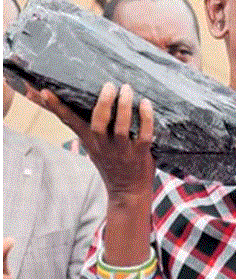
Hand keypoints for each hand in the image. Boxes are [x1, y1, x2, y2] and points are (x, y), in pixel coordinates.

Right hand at [38, 83, 154, 199]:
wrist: (128, 193)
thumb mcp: (95, 148)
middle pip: (98, 123)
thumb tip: (88, 106)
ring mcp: (122, 151)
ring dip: (124, 106)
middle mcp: (104, 146)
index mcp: (90, 142)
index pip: (71, 122)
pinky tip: (145, 104)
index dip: (58, 107)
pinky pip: (144, 134)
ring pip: (121, 127)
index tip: (46, 92)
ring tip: (127, 89)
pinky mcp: (140, 154)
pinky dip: (145, 118)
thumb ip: (89, 129)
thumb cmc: (113, 164)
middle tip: (110, 85)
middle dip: (104, 103)